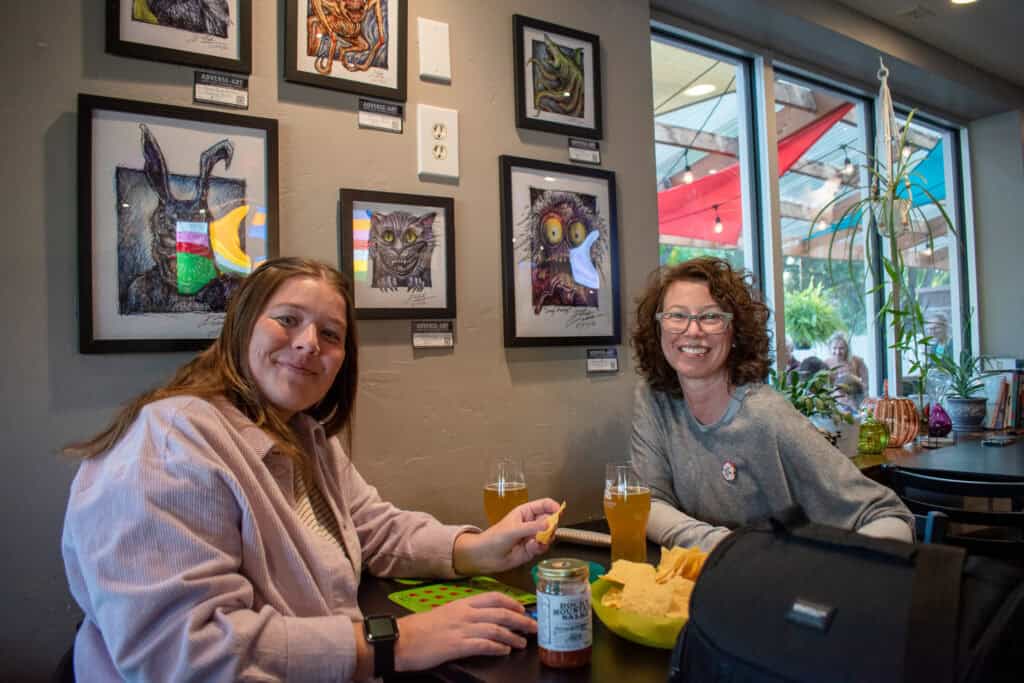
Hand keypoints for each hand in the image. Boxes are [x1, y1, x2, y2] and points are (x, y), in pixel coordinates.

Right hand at [395, 592, 536, 671]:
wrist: (402, 639)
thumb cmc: (422, 628)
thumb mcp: (446, 613)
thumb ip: (465, 613)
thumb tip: (484, 618)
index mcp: (463, 603)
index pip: (494, 597)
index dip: (513, 603)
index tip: (524, 609)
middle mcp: (465, 613)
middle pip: (501, 613)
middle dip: (521, 620)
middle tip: (534, 627)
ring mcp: (462, 629)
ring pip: (496, 629)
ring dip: (513, 636)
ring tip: (523, 643)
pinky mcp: (457, 646)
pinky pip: (484, 645)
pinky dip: (498, 647)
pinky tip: (505, 651)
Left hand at [453, 498, 560, 575]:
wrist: (486, 556)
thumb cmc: (495, 538)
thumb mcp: (513, 529)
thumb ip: (532, 527)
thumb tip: (549, 523)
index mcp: (526, 512)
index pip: (544, 505)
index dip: (553, 507)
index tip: (560, 512)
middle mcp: (531, 523)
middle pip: (550, 520)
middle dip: (551, 526)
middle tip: (548, 531)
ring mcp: (533, 536)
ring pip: (549, 535)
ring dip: (546, 539)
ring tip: (536, 542)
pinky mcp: (533, 549)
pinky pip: (543, 547)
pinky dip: (540, 548)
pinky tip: (531, 548)